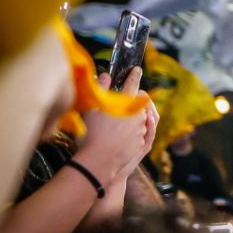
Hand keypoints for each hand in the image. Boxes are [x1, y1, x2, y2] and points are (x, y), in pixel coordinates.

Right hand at [75, 68, 154, 185]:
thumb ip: (100, 89)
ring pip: (141, 116)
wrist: (98, 163)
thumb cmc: (91, 135)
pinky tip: (122, 134)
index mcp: (126, 104)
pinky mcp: (142, 142)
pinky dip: (134, 128)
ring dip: (134, 114)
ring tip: (119, 120)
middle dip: (133, 99)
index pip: (133, 85)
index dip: (134, 75)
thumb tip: (105, 75)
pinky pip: (141, 130)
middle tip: (121, 101)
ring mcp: (142, 129)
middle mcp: (138, 114)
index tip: (137, 70)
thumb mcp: (91, 109)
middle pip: (140, 101)